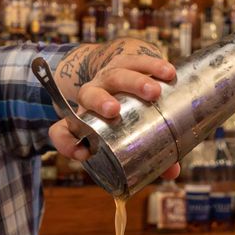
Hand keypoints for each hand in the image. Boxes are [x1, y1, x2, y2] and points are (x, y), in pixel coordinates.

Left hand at [49, 43, 179, 180]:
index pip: (61, 130)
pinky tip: (168, 73)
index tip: (83, 154)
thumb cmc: (122, 116)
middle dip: (99, 102)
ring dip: (134, 82)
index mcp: (83, 118)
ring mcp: (109, 76)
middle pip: (89, 94)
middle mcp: (92, 94)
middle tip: (114, 111)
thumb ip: (146, 156)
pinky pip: (138, 61)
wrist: (125, 74)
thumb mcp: (126, 136)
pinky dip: (153, 66)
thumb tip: (172, 173)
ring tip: (154, 92)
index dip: (66, 143)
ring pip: (115, 74)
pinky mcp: (128, 62)